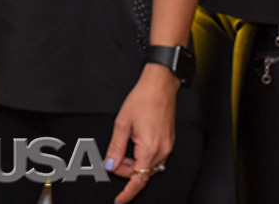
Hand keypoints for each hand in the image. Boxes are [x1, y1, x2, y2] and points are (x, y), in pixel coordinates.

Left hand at [104, 65, 177, 202]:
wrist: (160, 85)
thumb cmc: (143, 99)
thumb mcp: (122, 124)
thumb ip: (116, 148)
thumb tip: (110, 164)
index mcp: (150, 148)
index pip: (138, 180)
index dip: (128, 193)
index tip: (119, 200)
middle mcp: (162, 151)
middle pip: (142, 174)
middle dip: (125, 171)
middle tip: (112, 159)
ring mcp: (167, 147)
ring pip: (148, 167)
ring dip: (134, 164)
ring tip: (123, 148)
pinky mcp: (168, 142)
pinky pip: (155, 158)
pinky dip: (142, 157)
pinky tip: (134, 144)